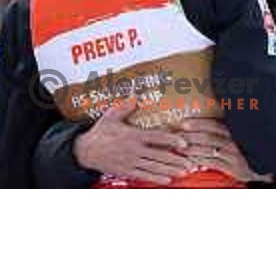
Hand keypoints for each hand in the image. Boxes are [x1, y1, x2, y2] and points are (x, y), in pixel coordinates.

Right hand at [74, 100, 194, 184]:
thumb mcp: (111, 116)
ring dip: (170, 170)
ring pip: (154, 167)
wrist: (85, 151)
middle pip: (159, 155)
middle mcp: (134, 150)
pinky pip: (144, 176)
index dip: (171, 140)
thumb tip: (136, 96)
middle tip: (191, 162)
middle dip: (176, 159)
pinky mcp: (126, 171)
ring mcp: (130, 162)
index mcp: (133, 135)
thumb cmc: (100, 132)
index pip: (157, 137)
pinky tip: (168, 180)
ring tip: (184, 171)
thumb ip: (125, 106)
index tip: (184, 143)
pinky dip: (157, 178)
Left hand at [175, 118, 272, 183]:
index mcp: (233, 130)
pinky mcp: (234, 168)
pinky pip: (213, 163)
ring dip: (192, 148)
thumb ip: (221, 130)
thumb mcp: (236, 137)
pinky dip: (200, 161)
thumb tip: (201, 125)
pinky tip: (190, 161)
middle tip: (176, 136)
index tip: (183, 122)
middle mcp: (234, 140)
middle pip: (209, 136)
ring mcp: (234, 154)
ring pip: (209, 149)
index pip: (214, 123)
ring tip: (180, 148)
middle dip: (190, 136)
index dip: (198, 122)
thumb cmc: (245, 151)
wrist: (262, 168)